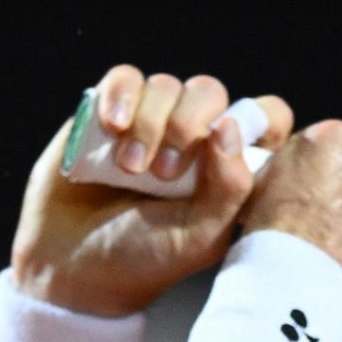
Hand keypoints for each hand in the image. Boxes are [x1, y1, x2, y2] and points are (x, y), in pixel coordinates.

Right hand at [10, 65, 291, 316]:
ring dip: (149, 123)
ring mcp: (153, 121)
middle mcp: (196, 138)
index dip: (260, 121)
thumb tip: (230, 127)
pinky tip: (113, 127)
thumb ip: (230, 189)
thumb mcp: (199, 236)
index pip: (266, 117)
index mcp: (230, 167)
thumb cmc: (146, 257)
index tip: (228, 153)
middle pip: (210, 93)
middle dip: (188, 125)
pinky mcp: (111, 111)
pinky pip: (125, 78)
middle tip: (165, 172)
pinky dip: (121, 97)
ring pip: (166, 86)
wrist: (74, 263)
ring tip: (131, 169)